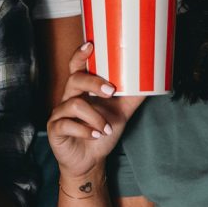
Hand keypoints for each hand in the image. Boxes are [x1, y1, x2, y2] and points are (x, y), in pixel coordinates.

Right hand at [46, 42, 144, 182]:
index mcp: (82, 90)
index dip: (80, 55)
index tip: (90, 45)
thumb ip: (132, 97)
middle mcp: (68, 97)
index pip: (77, 67)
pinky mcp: (55, 129)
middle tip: (112, 92)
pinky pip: (67, 124)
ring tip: (107, 129)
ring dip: (96, 118)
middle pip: (75, 80)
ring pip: (74, 105)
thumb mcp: (121, 113)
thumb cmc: (102, 132)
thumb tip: (152, 81)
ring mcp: (60, 113)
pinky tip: (96, 136)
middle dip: (94, 83)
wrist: (90, 161)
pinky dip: (85, 130)